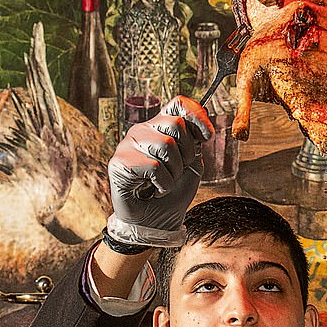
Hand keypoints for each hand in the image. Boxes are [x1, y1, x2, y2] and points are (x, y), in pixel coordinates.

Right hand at [107, 96, 213, 246]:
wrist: (154, 223)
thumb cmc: (171, 194)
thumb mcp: (192, 168)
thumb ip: (196, 146)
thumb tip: (200, 131)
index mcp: (160, 127)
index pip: (178, 103)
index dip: (197, 114)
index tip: (208, 136)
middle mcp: (142, 131)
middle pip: (176, 124)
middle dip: (188, 152)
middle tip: (178, 172)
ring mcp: (127, 145)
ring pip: (165, 144)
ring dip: (174, 172)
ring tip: (165, 183)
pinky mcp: (118, 163)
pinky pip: (154, 166)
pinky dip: (163, 184)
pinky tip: (153, 190)